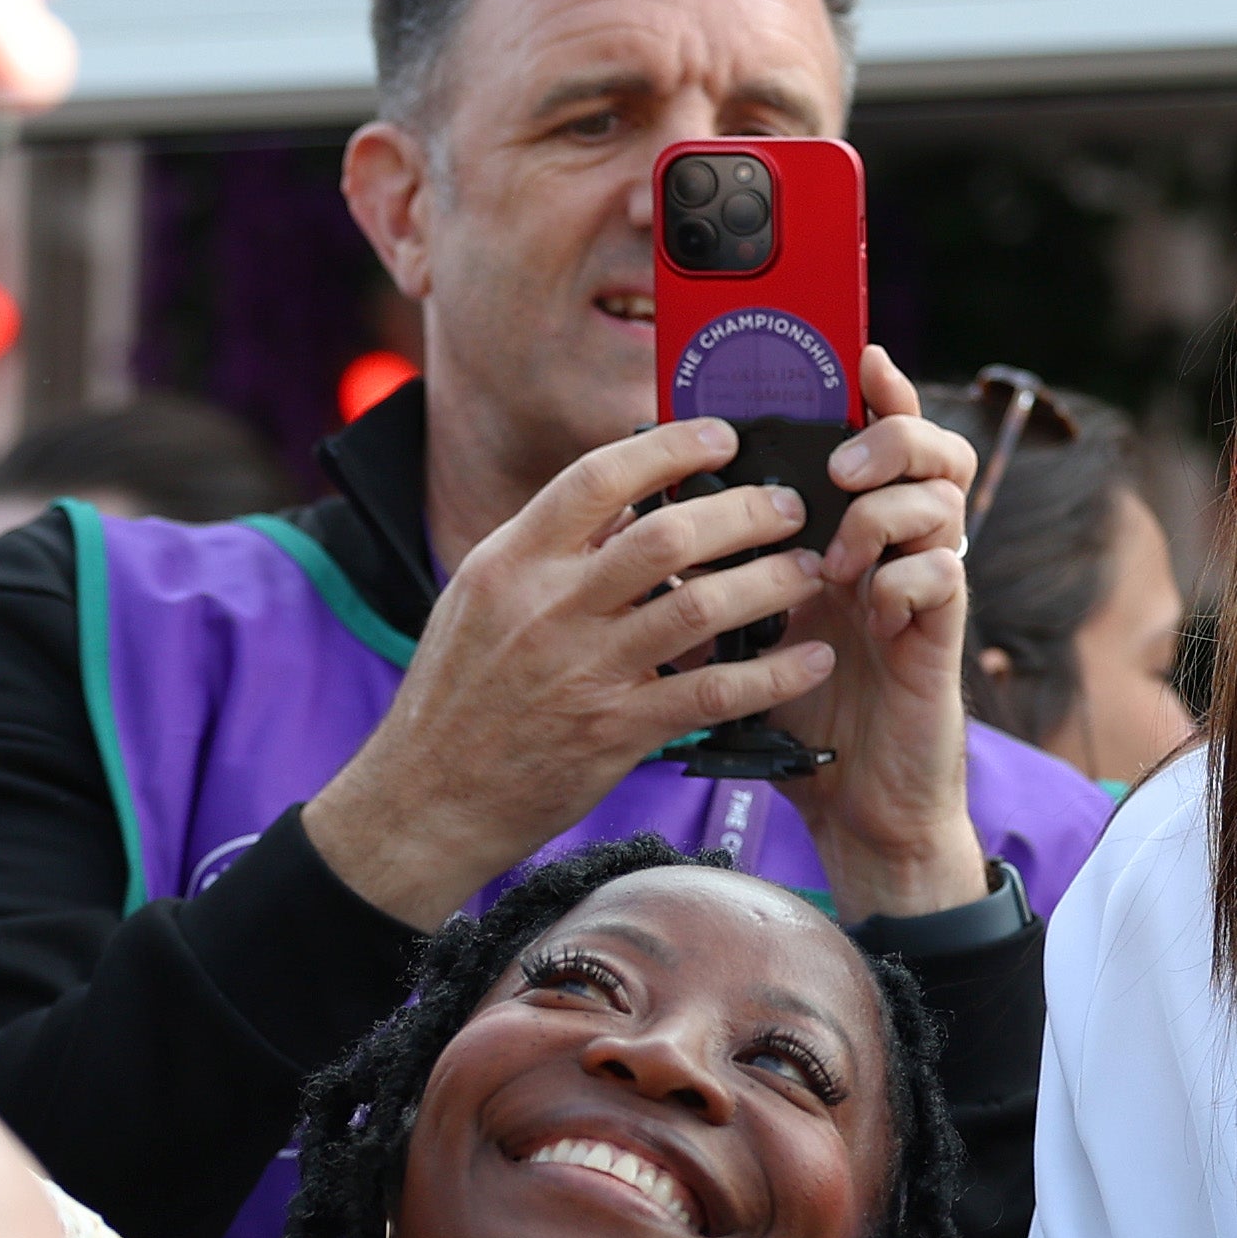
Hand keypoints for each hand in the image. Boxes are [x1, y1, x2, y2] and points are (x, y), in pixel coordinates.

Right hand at [300, 428, 843, 924]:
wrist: (425, 799)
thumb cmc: (455, 698)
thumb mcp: (478, 601)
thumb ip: (547, 553)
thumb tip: (628, 509)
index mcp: (511, 562)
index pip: (598, 478)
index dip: (670, 448)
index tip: (722, 438)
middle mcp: (548, 607)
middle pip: (667, 534)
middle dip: (744, 512)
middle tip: (788, 506)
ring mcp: (585, 671)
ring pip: (701, 606)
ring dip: (771, 582)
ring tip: (810, 571)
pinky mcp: (615, 732)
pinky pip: (712, 693)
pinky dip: (773, 674)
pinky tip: (811, 660)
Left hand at [746, 342, 990, 917]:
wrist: (853, 805)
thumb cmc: (794, 711)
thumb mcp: (747, 627)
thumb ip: (725, 568)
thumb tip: (656, 510)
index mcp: (853, 532)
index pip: (881, 437)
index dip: (881, 392)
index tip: (855, 357)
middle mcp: (899, 550)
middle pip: (936, 450)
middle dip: (892, 438)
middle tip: (841, 467)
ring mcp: (924, 592)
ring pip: (942, 505)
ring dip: (885, 515)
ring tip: (840, 559)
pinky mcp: (939, 641)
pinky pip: (944, 578)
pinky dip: (903, 583)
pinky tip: (871, 617)